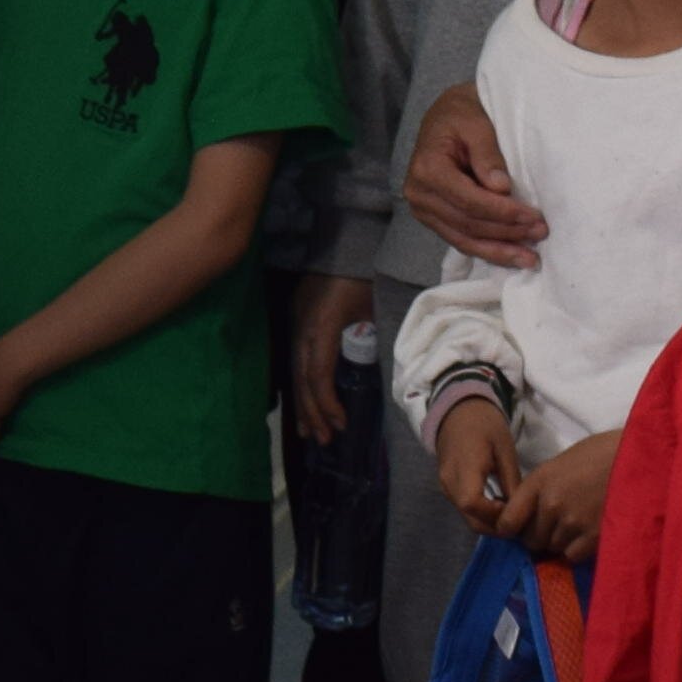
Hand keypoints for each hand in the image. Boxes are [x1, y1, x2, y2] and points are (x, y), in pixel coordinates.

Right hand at [291, 273, 371, 439]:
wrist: (344, 240)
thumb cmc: (363, 272)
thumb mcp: (374, 304)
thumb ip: (375, 336)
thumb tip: (386, 372)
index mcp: (321, 325)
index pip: (318, 373)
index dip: (327, 403)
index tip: (342, 425)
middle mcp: (303, 327)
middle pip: (302, 378)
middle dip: (312, 412)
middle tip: (324, 441)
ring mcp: (297, 324)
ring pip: (295, 372)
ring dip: (303, 404)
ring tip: (309, 433)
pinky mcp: (298, 321)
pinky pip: (295, 361)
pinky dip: (300, 385)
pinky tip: (304, 401)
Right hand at [402, 84, 546, 264]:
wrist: (445, 117)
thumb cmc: (462, 115)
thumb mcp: (477, 124)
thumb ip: (488, 155)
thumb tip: (501, 189)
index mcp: (427, 168)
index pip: (469, 200)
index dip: (503, 212)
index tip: (534, 216)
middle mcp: (418, 193)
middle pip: (468, 223)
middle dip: (507, 232)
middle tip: (541, 233)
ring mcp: (423, 209)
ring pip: (464, 239)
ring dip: (499, 250)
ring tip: (531, 257)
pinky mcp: (433, 218)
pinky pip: (461, 241)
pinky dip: (488, 250)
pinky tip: (511, 255)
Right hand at [436, 394, 520, 535]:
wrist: (457, 410)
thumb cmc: (484, 425)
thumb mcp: (504, 449)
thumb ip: (511, 481)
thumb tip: (522, 512)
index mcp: (464, 468)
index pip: (473, 504)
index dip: (495, 515)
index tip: (516, 513)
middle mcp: (450, 482)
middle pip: (470, 518)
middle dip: (495, 527)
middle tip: (519, 522)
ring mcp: (446, 485)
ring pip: (467, 516)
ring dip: (489, 522)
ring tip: (511, 514)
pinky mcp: (448, 486)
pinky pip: (464, 508)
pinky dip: (481, 514)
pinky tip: (498, 505)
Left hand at [502, 426, 617, 561]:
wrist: (636, 458)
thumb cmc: (598, 455)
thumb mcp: (559, 465)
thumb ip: (540, 490)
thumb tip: (526, 513)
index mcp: (538, 482)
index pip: (508, 521)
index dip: (509, 530)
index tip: (515, 531)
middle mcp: (551, 504)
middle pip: (531, 539)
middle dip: (538, 536)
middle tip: (554, 527)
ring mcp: (573, 522)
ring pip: (553, 547)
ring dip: (560, 542)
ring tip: (576, 526)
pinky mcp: (594, 537)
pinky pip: (573, 555)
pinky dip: (577, 549)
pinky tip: (587, 534)